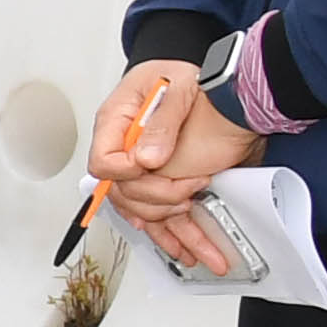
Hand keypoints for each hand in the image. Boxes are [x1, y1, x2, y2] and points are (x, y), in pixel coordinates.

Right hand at [90, 56, 261, 273]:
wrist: (222, 86)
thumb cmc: (186, 76)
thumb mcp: (175, 87)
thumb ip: (160, 121)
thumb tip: (146, 159)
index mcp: (117, 123)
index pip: (104, 162)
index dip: (124, 172)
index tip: (151, 168)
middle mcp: (126, 150)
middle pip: (124, 194)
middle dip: (158, 202)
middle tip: (190, 196)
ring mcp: (144, 170)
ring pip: (146, 213)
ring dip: (173, 234)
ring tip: (202, 250)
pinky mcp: (165, 182)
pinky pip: (162, 216)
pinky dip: (175, 235)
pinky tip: (188, 250)